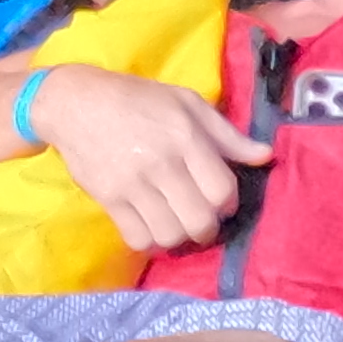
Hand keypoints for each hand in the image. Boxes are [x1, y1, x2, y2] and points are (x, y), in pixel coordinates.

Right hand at [27, 64, 272, 254]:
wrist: (76, 103)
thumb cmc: (138, 100)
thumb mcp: (186, 103)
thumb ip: (227, 134)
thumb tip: (266, 156)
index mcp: (185, 136)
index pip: (221, 190)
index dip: (228, 202)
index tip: (219, 200)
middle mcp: (161, 163)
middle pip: (199, 221)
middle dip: (207, 227)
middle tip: (200, 218)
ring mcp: (132, 184)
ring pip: (169, 235)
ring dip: (179, 237)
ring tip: (176, 223)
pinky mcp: (108, 199)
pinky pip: (137, 238)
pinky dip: (150, 241)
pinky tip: (152, 226)